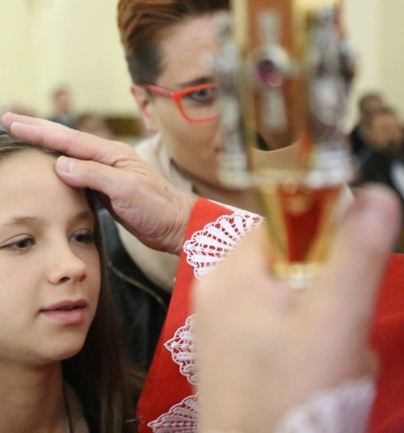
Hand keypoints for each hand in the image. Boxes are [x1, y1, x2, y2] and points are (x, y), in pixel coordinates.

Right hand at [2, 112, 195, 253]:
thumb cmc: (157, 208)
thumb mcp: (126, 191)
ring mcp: (104, 172)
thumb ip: (94, 175)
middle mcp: (105, 158)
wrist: (177, 226)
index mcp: (110, 153)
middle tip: (7, 119)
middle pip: (64, 140)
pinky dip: (55, 167)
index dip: (38, 131)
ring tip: (21, 136)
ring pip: (66, 155)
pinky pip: (73, 173)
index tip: (13, 123)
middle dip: (35, 129)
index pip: (67, 139)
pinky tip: (45, 168)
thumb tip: (60, 164)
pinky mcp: (103, 189)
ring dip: (43, 145)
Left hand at [194, 186, 399, 430]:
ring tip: (332, 362)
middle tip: (342, 329)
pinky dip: (310, 346)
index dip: (325, 234)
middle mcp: (218, 293)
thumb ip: (356, 256)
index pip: (282, 221)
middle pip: (292, 262)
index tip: (350, 266)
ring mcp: (222, 325)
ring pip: (293, 301)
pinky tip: (319, 376)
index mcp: (229, 273)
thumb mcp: (334, 321)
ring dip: (326, 324)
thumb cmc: (287, 399)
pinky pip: (281, 330)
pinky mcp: (233, 353)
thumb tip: (376, 196)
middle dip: (331, 292)